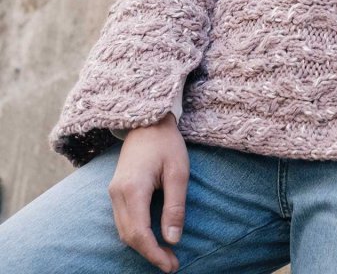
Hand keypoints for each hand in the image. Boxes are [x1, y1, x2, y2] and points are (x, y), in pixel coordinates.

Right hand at [108, 113, 188, 272]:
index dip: (154, 253)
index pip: (140, 233)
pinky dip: (136, 233)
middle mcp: (117, 194)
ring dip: (142, 245)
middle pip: (129, 236)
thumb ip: (175, 206)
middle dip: (150, 253)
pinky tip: (152, 237)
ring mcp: (113, 192)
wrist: (147, 121)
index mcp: (133, 189)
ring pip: (123, 230)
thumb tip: (173, 239)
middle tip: (172, 264)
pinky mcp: (115, 191)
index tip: (172, 265)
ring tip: (165, 254)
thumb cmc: (166, 143)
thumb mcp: (178, 172)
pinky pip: (122, 220)